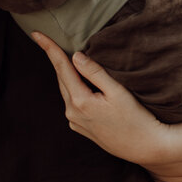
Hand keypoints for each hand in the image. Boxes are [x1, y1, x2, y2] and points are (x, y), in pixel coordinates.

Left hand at [31, 33, 167, 164]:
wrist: (145, 148)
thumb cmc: (136, 118)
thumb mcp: (118, 92)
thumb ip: (95, 73)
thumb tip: (75, 57)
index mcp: (80, 101)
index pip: (61, 67)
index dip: (49, 48)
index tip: (36, 33)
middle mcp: (72, 112)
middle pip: (62, 78)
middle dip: (57, 59)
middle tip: (49, 40)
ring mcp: (75, 122)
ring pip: (67, 90)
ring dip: (67, 74)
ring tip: (66, 58)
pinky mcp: (80, 127)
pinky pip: (72, 102)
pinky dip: (74, 89)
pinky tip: (80, 82)